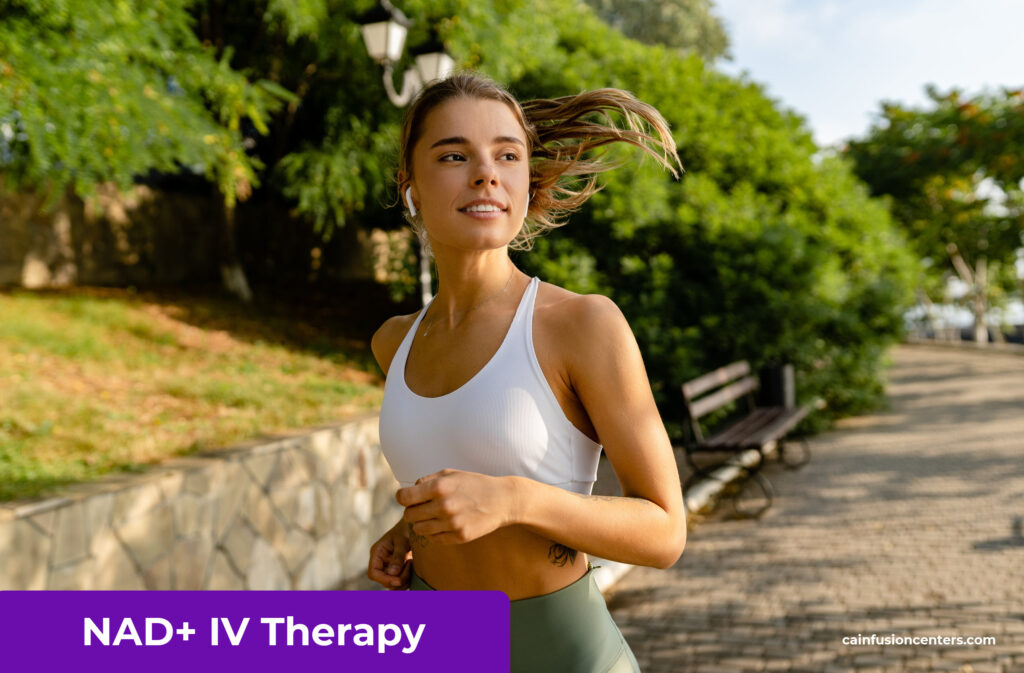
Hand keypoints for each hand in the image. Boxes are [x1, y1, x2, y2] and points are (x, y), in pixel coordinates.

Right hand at [366, 519, 412, 589]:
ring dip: (404, 580)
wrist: (413, 526)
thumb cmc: (406, 529)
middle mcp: (380, 562)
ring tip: (411, 563)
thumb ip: (398, 556)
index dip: (384, 580)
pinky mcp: (396, 570)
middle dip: (398, 578)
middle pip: (384, 581)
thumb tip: (393, 573)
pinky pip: (399, 582)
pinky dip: (407, 580)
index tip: (399, 580)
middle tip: (410, 563)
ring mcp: (388, 566)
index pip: (373, 573)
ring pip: (392, 584)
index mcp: (377, 553)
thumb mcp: (402, 540)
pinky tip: (412, 567)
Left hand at [397, 469, 516, 544]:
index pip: (403, 498)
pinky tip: (445, 524)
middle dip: (413, 511)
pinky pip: (434, 539)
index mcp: (439, 487)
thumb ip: (426, 481)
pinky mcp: (459, 536)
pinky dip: (436, 532)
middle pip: (408, 515)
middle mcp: (443, 506)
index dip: (403, 497)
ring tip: (435, 515)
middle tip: (424, 507)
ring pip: (419, 529)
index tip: (409, 498)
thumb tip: (408, 492)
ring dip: (423, 522)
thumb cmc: (474, 484)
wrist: (503, 500)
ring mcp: (451, 523)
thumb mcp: (451, 474)